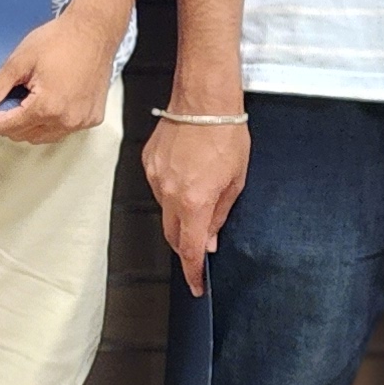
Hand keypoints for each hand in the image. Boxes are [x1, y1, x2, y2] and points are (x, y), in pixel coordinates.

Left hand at [0, 7, 123, 145]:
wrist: (94, 29)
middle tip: (26, 88)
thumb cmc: (58, 40)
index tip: (10, 90)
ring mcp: (82, 122)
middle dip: (17, 116)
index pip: (7, 128)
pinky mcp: (93, 118)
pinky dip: (56, 118)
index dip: (1, 109)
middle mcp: (67, 121)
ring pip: (44, 136)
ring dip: (36, 120)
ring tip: (42, 91)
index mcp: (46, 108)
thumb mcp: (18, 62)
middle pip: (24, 135)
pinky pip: (65, 129)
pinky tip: (60, 94)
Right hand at [140, 115, 247, 294]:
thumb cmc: (226, 133)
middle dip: (186, 244)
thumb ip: (220, 214)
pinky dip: (172, 189)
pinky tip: (187, 173)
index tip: (196, 285)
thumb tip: (210, 239)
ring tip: (200, 189)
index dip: (192, 272)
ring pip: (165, 209)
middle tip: (202, 242)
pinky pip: (158, 187)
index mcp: (194, 201)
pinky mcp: (148, 162)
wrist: (203, 98)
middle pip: (171, 234)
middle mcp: (169, 193)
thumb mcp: (235, 180)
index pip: (189, 249)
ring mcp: (154, 177)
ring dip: (180, 212)